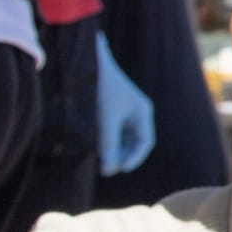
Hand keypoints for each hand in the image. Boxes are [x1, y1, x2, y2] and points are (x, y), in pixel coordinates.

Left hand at [94, 35, 155, 176]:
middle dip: (122, 155)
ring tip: (99, 159)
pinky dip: (107, 140)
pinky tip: (95, 146)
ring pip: (123, 137)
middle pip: (135, 141)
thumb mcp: (105, 119)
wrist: (87, 61)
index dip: (134, 158)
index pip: (144, 141)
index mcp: (142, 111)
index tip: (119, 169)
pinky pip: (114, 130)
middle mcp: (136, 111)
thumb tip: (109, 171)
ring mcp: (124, 109)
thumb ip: (108, 145)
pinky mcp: (111, 108)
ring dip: (114, 149)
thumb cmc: (100, 89)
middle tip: (106, 168)